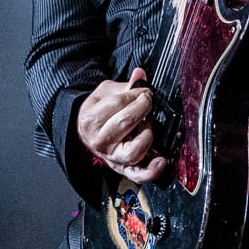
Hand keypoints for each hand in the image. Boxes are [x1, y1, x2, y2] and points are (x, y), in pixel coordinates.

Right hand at [78, 70, 165, 184]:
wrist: (87, 131)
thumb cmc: (98, 111)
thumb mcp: (106, 93)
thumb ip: (125, 85)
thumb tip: (140, 74)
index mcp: (90, 120)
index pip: (118, 104)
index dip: (136, 93)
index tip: (142, 91)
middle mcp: (99, 141)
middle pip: (126, 123)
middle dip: (142, 107)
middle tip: (147, 102)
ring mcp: (112, 157)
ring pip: (134, 150)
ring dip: (146, 134)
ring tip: (147, 125)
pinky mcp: (123, 168)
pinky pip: (138, 174)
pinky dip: (151, 171)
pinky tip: (161, 160)